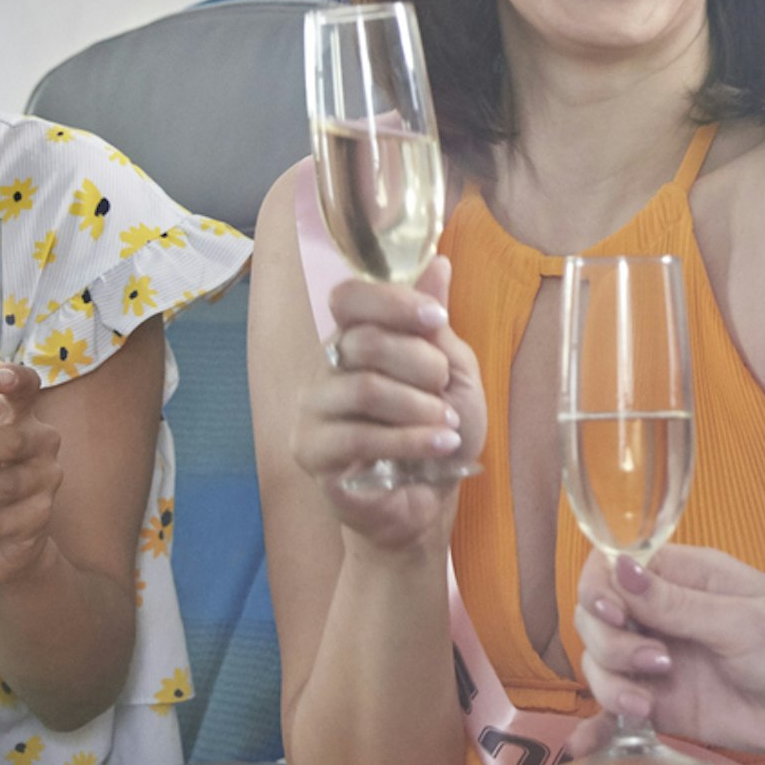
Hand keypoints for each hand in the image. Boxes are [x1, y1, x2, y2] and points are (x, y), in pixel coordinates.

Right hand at [294, 263, 483, 553]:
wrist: (427, 502)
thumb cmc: (438, 433)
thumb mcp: (453, 374)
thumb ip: (435, 325)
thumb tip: (438, 263)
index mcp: (356, 340)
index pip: (349, 298)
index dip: (392, 302)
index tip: (436, 320)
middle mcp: (327, 368)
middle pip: (363, 341)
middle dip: (420, 363)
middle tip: (444, 389)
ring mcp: (314, 410)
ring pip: (363, 388)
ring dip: (419, 407)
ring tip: (448, 427)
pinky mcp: (312, 451)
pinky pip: (357, 435)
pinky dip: (410, 440)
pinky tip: (440, 447)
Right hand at [566, 546, 764, 764]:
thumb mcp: (743, 623)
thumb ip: (677, 605)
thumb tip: (619, 567)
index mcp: (687, 577)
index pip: (614, 566)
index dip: (600, 588)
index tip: (613, 613)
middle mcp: (666, 615)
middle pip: (597, 616)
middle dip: (608, 641)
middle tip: (653, 662)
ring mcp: (662, 663)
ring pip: (601, 663)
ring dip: (610, 681)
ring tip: (646, 704)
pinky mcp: (667, 707)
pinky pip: (618, 709)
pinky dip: (604, 719)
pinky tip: (604, 734)